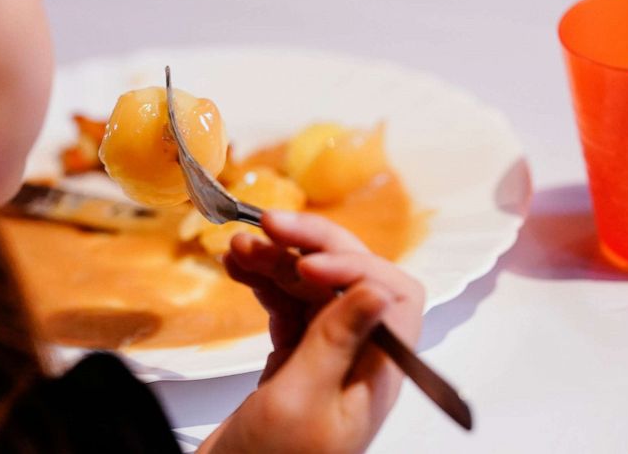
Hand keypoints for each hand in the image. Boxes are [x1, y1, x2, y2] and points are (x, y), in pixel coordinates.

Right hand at [199, 211, 424, 453]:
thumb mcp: (301, 403)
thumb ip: (336, 343)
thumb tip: (376, 289)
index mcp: (376, 373)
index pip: (391, 294)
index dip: (353, 266)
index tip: (305, 262)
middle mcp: (359, 357)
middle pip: (349, 280)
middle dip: (308, 246)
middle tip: (264, 224)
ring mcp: (326, 355)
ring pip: (311, 287)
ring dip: (276, 259)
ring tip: (236, 247)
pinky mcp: (296, 357)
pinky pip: (287, 303)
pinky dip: (263, 281)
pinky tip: (238, 269)